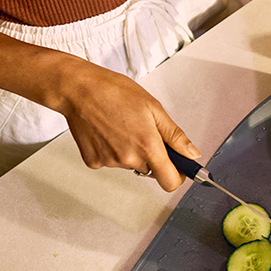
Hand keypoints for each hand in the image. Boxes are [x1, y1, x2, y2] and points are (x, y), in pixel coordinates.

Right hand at [52, 58, 198, 191]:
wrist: (79, 89)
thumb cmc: (114, 92)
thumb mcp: (154, 108)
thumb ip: (175, 135)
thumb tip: (191, 154)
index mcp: (148, 146)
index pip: (170, 181)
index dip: (178, 175)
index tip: (179, 166)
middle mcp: (128, 158)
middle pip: (151, 170)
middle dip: (152, 155)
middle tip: (143, 130)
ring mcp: (109, 162)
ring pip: (131, 164)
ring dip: (132, 151)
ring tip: (122, 126)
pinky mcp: (93, 161)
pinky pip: (111, 162)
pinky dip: (113, 150)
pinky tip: (108, 131)